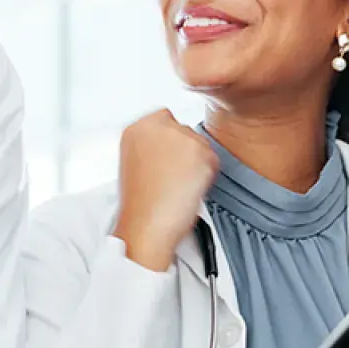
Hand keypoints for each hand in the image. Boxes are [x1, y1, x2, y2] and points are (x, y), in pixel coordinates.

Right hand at [111, 110, 218, 271]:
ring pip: (200, 144)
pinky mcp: (198, 149)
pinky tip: (188, 189)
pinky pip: (212, 159)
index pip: (165, 121)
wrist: (145, 226)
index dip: (169, 145)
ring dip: (196, 164)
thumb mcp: (136, 163)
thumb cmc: (140, 205)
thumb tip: (170, 146)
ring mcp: (178, 135)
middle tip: (173, 177)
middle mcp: (155, 125)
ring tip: (178, 186)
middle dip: (184, 152)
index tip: (166, 161)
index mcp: (135, 128)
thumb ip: (152, 146)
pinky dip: (206, 175)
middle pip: (185, 131)